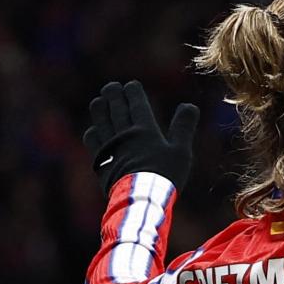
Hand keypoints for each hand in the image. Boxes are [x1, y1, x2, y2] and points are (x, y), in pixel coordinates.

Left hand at [83, 80, 199, 191]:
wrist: (140, 199)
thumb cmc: (165, 176)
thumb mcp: (181, 151)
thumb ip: (184, 127)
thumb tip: (190, 105)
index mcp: (144, 130)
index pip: (136, 104)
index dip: (132, 92)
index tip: (131, 85)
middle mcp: (124, 135)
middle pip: (116, 109)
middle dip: (113, 95)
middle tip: (111, 87)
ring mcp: (110, 147)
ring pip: (101, 121)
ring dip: (100, 109)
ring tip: (99, 102)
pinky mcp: (102, 161)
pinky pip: (93, 141)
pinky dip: (94, 131)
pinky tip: (95, 130)